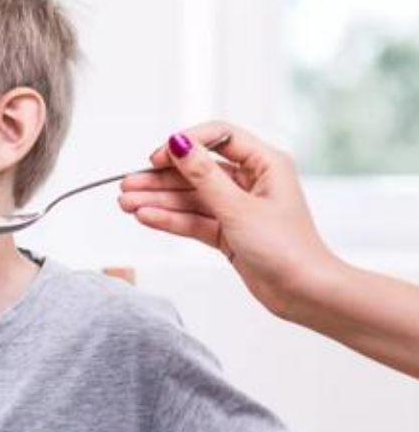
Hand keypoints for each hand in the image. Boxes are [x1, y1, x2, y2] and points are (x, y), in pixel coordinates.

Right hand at [119, 121, 341, 320]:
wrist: (304, 293)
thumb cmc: (287, 249)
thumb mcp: (239, 209)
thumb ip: (203, 176)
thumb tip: (178, 144)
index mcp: (265, 164)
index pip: (218, 138)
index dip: (185, 144)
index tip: (157, 158)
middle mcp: (250, 182)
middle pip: (196, 171)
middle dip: (161, 180)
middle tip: (128, 186)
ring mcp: (237, 208)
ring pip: (190, 198)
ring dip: (158, 201)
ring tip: (126, 204)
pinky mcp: (228, 233)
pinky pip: (193, 220)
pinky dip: (170, 220)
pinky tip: (145, 217)